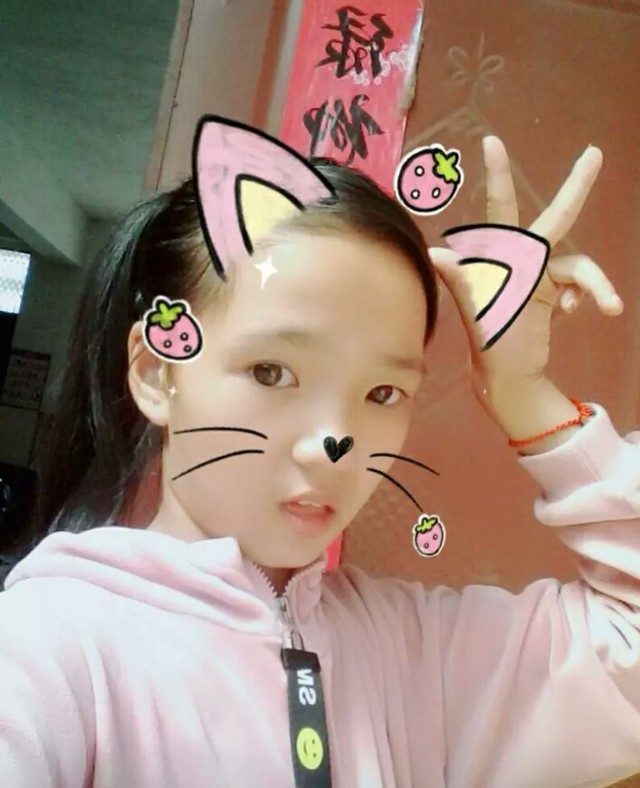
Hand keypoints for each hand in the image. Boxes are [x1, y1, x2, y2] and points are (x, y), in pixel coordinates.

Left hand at [429, 136, 622, 394]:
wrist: (509, 375)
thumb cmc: (487, 341)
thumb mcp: (474, 311)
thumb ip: (461, 280)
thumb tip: (434, 252)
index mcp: (500, 256)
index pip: (500, 208)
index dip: (499, 175)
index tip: (493, 141)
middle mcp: (522, 260)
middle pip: (556, 219)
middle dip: (576, 188)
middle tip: (595, 153)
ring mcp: (541, 276)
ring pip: (579, 266)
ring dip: (595, 284)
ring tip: (610, 303)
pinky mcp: (556, 294)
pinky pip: (581, 286)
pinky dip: (588, 297)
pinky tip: (576, 314)